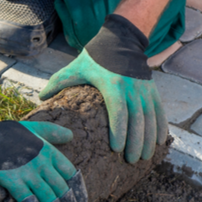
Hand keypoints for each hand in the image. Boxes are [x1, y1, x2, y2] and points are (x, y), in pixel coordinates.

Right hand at [0, 108, 87, 201]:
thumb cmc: (4, 131)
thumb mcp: (33, 128)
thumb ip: (52, 132)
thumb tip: (71, 136)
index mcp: (49, 151)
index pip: (72, 175)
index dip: (78, 194)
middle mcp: (42, 162)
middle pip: (63, 192)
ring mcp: (27, 172)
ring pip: (50, 200)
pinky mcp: (12, 180)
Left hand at [39, 14, 167, 162]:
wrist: (121, 40)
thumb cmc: (94, 57)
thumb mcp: (75, 67)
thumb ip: (58, 82)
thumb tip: (40, 97)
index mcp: (112, 85)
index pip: (118, 112)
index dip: (119, 131)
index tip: (117, 149)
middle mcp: (132, 88)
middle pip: (137, 120)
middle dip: (135, 142)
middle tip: (130, 160)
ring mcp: (144, 89)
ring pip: (150, 118)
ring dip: (149, 139)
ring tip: (144, 157)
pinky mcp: (152, 90)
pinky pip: (159, 111)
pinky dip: (160, 127)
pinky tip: (159, 142)